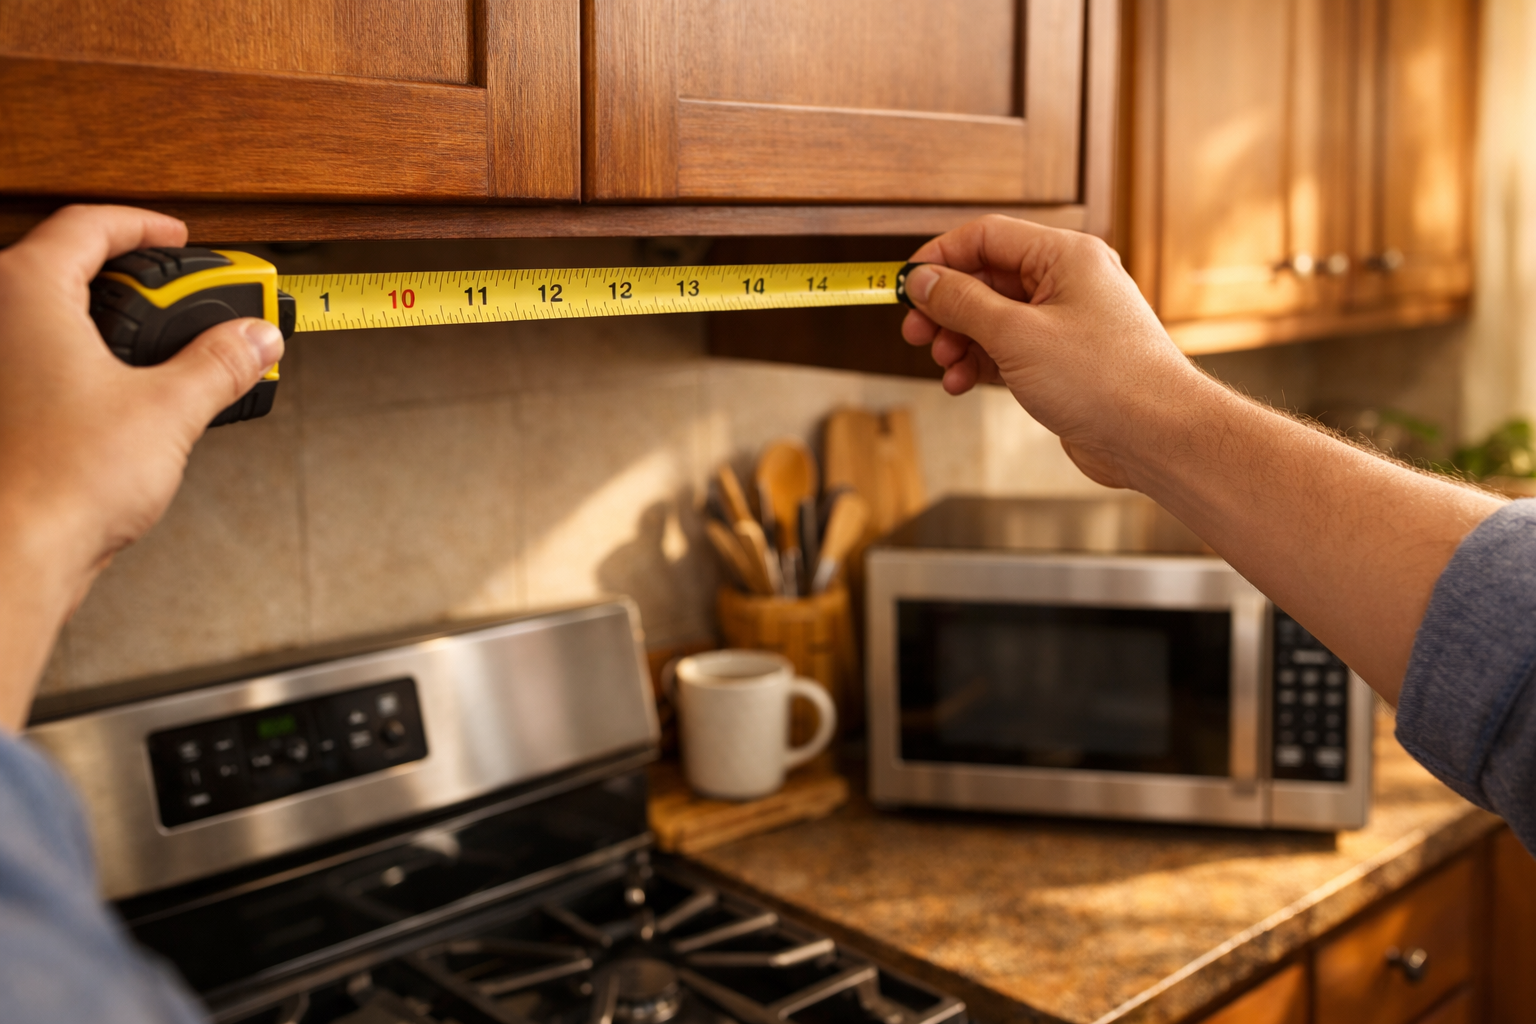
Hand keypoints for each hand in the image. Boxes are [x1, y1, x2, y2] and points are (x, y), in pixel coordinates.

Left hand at [0, 204, 282, 728]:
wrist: (15, 551)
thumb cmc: (59, 482)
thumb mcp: (169, 410)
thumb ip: (221, 364)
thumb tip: (255, 340)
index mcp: (26, 291)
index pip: (87, 225)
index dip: (144, 225)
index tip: (180, 238)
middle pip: (67, 265)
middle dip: (135, 282)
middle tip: (190, 305)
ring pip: (52, 317)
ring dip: (111, 326)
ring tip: (170, 357)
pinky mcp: (2, 406)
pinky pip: (39, 359)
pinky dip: (84, 362)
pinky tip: (127, 399)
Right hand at [900, 214, 1216, 487]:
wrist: (1156, 435)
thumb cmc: (1107, 379)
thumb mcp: (1017, 335)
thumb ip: (963, 303)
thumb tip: (924, 281)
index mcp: (1065, 257)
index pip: (986, 237)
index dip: (940, 258)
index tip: (906, 284)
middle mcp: (1068, 283)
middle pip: (986, 279)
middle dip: (946, 307)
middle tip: (916, 332)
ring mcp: (1066, 323)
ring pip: (994, 319)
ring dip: (961, 340)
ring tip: (943, 363)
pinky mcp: (1063, 361)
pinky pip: (1008, 350)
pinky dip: (981, 363)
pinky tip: (962, 382)